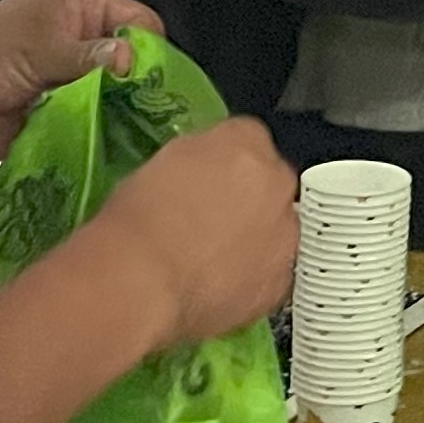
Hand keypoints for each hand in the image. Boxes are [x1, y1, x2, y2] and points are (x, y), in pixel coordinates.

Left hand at [0, 0, 161, 170]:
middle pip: (139, 68)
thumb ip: (84, 54)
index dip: (152, 50)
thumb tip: (128, 59)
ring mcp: (81, 88)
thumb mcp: (34, 46)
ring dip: (130, 122)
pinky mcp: (70, 123)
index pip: (141, 24)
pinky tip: (121, 158)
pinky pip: (101, 132)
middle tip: (160, 122)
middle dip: (148, 92)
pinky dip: (109, 144)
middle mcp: (89, 48)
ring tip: (145, 145)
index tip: (157, 83)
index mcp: (85, 13)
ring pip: (124, 104)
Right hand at [99, 117, 299, 349]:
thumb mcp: (160, 164)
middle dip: (247, 198)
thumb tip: (203, 173)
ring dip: (255, 237)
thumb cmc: (138, 220)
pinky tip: (221, 284)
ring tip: (214, 258)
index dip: (223, 163)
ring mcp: (285, 231)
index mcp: (244, 140)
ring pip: (276, 228)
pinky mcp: (281, 278)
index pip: (246, 138)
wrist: (143, 280)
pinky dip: (253, 276)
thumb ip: (198, 160)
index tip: (207, 180)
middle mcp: (275, 180)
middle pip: (269, 182)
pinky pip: (273, 271)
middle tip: (210, 220)